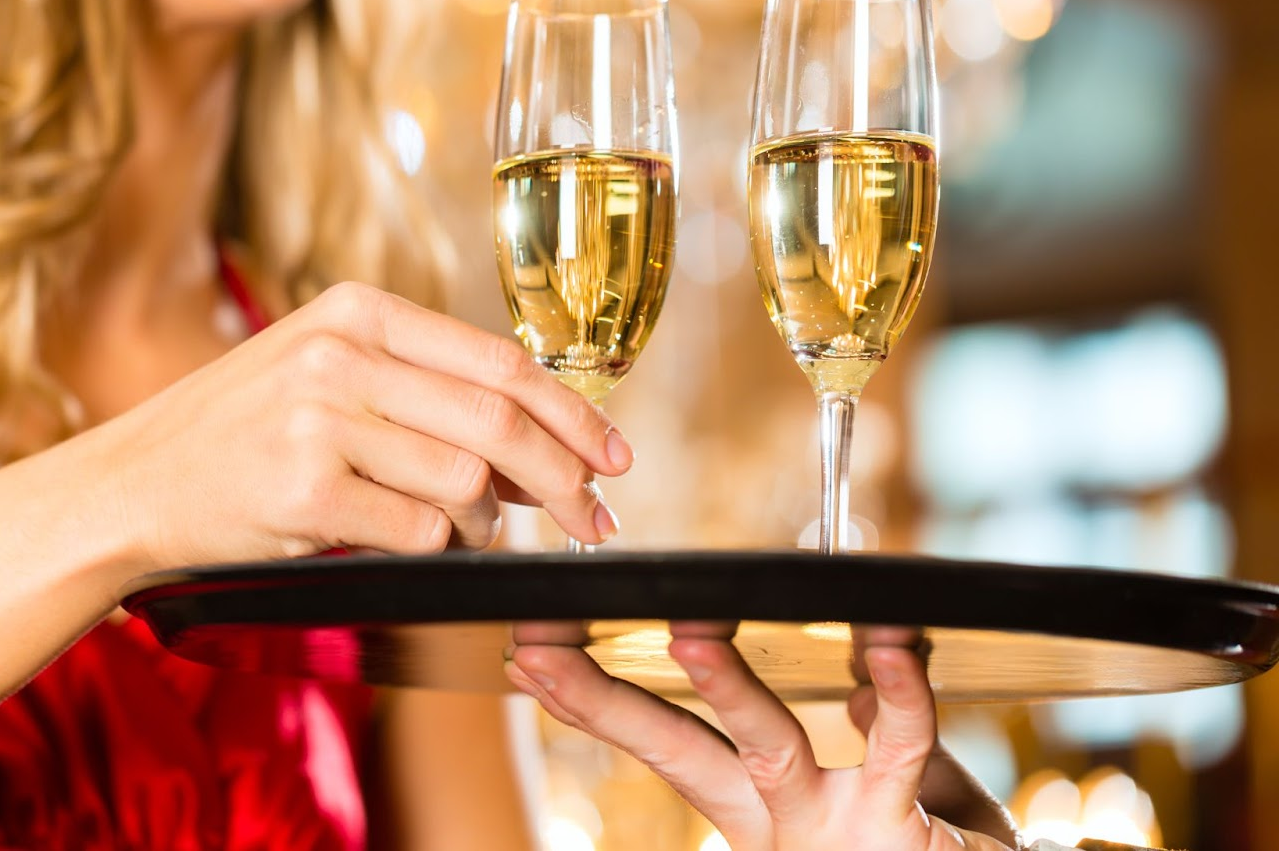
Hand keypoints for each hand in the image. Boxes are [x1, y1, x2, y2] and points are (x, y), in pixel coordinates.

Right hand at [69, 282, 629, 575]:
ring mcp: (318, 420)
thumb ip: (427, 394)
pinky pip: (418, 529)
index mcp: (357, 311)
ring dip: (491, 522)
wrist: (131, 483)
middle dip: (564, 478)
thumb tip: (544, 447)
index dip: (572, 414)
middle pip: (498, 418)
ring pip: (466, 478)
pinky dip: (440, 547)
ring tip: (480, 533)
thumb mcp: (327, 375)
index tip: (613, 456)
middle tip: (594, 519)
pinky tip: (429, 545)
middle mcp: (341, 354)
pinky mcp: (302, 490)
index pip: (500, 359)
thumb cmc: (242, 432)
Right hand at [505, 624, 1016, 850]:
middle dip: (606, 700)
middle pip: (677, 751)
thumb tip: (854, 675)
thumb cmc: (937, 847)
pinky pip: (900, 746)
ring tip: (688, 636)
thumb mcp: (893, 787)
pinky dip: (896, 692)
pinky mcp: (899, 827)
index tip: (528, 657)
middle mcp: (778, 819)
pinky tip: (884, 641)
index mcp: (758, 809)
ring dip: (726, 689)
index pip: (660, 744)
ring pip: (766, 747)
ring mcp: (832, 826)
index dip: (591, 704)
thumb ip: (869, 726)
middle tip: (542, 647)